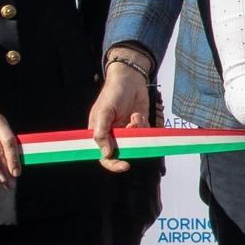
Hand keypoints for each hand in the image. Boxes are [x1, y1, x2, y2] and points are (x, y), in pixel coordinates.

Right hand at [87, 48, 152, 172]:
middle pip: (122, 153)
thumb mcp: (103, 112)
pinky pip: (145, 134)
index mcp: (100, 133)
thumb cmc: (112, 94)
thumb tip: (106, 154)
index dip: (112, 164)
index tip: (124, 165)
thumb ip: (102, 133)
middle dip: (131, 149)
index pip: (103, 155)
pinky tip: (138, 114)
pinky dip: (143, 126)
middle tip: (138, 146)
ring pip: (136, 143)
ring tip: (135, 117)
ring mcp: (128, 131)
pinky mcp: (140, 126)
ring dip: (137, 132)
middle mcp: (114, 135)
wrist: (131, 79)